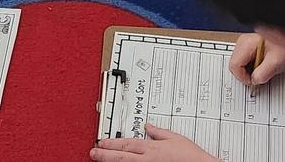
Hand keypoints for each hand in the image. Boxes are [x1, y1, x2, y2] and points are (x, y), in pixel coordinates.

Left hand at [90, 124, 217, 161]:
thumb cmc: (191, 157)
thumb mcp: (175, 138)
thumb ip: (159, 132)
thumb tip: (149, 126)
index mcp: (152, 147)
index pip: (127, 143)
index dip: (112, 142)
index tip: (102, 142)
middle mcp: (147, 159)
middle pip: (121, 156)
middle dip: (105, 154)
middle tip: (93, 152)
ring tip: (99, 160)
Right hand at [228, 33, 284, 85]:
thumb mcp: (275, 64)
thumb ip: (262, 75)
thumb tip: (254, 81)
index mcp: (246, 43)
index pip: (234, 66)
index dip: (243, 77)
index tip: (254, 81)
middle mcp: (243, 42)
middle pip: (235, 65)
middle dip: (246, 74)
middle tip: (260, 76)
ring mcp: (245, 45)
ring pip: (239, 64)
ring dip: (249, 71)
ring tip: (264, 69)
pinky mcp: (248, 49)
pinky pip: (244, 62)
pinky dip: (252, 68)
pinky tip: (262, 66)